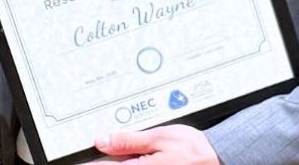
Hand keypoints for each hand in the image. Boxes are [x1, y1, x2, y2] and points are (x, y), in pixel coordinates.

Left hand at [93, 125, 220, 164]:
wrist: (218, 159)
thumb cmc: (194, 150)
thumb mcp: (159, 136)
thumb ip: (129, 140)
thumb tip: (103, 140)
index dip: (90, 163)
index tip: (79, 160)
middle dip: (103, 161)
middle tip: (92, 155)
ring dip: (117, 161)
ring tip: (112, 152)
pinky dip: (131, 161)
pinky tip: (129, 157)